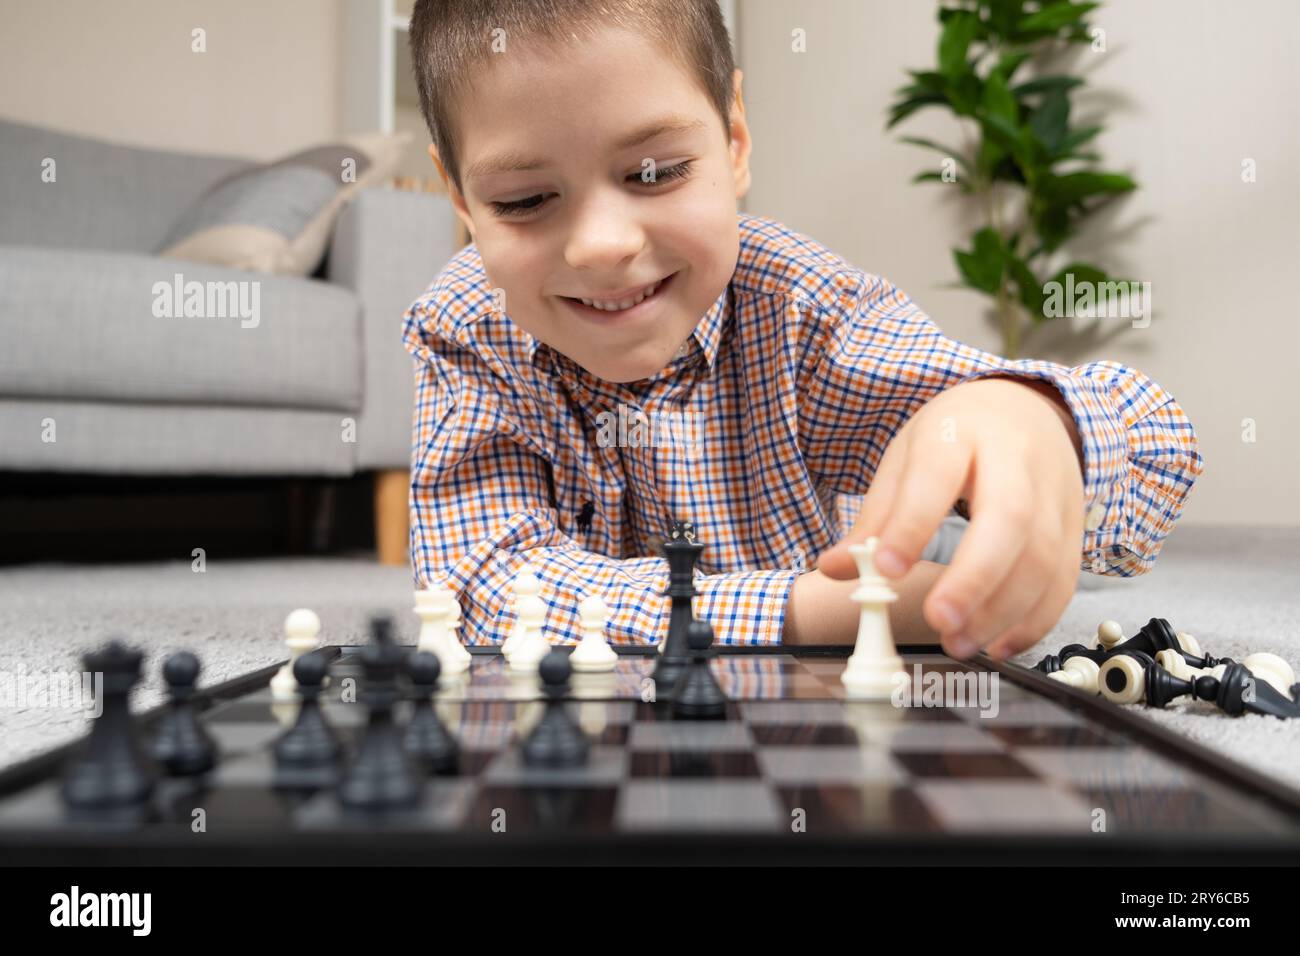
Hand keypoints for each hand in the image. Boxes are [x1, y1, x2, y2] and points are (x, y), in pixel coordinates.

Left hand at [817, 377, 1085, 659]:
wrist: (1026, 409)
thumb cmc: (957, 438)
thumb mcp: (906, 459)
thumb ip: (875, 518)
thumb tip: (835, 568)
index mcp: (960, 432)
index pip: (938, 473)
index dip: (914, 523)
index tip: (888, 569)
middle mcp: (1016, 458)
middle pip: (1010, 517)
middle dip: (975, 577)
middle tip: (940, 620)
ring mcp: (1055, 491)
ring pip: (1044, 555)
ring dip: (1003, 610)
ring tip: (959, 641)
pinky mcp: (1075, 526)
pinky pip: (1064, 578)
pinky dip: (1035, 619)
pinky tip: (998, 642)